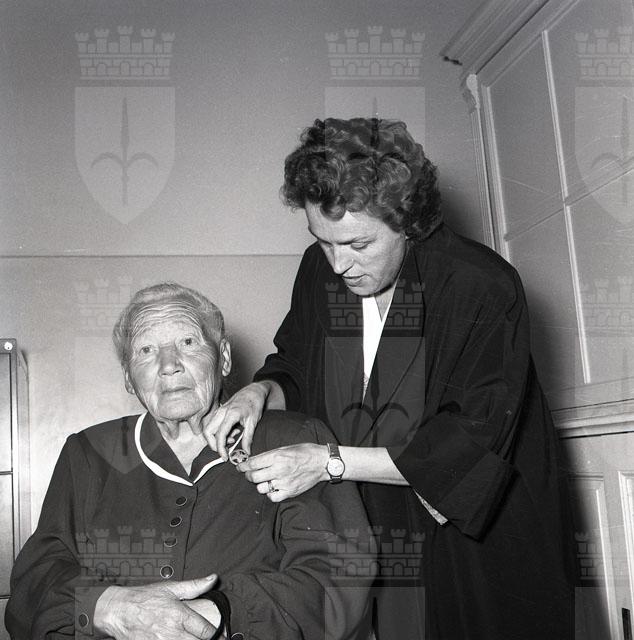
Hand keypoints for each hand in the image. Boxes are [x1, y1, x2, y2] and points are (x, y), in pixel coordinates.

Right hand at [94, 574, 218, 639]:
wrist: (119, 610)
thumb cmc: (144, 598)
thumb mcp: (171, 588)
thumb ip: (195, 586)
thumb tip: (213, 579)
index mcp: (179, 614)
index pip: (205, 630)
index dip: (217, 635)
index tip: (223, 636)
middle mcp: (171, 632)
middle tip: (213, 639)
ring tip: (195, 639)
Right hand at [203, 382, 268, 459]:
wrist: (254, 391)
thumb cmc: (254, 404)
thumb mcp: (253, 422)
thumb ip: (248, 438)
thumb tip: (246, 452)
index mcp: (231, 414)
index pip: (220, 434)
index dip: (220, 448)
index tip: (225, 457)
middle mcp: (222, 412)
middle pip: (208, 431)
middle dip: (213, 444)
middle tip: (225, 451)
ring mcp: (219, 411)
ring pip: (209, 428)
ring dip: (217, 438)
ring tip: (232, 439)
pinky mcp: (219, 412)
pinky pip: (213, 425)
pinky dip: (219, 433)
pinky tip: (232, 432)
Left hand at [238, 443, 328, 501]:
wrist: (322, 462)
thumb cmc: (305, 452)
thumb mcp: (285, 447)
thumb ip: (269, 455)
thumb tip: (254, 461)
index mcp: (277, 456)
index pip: (253, 464)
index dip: (243, 466)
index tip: (240, 467)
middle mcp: (279, 469)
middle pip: (254, 477)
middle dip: (248, 476)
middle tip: (249, 474)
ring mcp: (284, 482)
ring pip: (261, 488)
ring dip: (260, 484)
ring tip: (265, 480)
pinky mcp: (290, 491)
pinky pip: (273, 497)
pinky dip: (270, 493)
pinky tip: (273, 488)